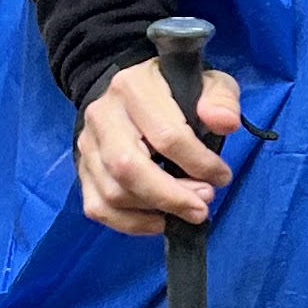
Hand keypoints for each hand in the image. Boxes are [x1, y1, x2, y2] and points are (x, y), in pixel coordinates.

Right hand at [75, 53, 242, 234]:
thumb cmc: (175, 92)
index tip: (222, 175)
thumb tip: (225, 122)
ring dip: (156, 210)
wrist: (130, 94)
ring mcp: (88, 145)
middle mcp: (103, 115)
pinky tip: (160, 220)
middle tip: (203, 206)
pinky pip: (99, 207)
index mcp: (134, 87)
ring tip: (188, 209)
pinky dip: (131, 223)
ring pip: (113, 192)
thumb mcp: (207, 83)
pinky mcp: (83, 170)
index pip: (166, 135)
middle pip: (129, 168)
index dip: (199, 163)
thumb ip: (221, 100)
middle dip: (171, 196)